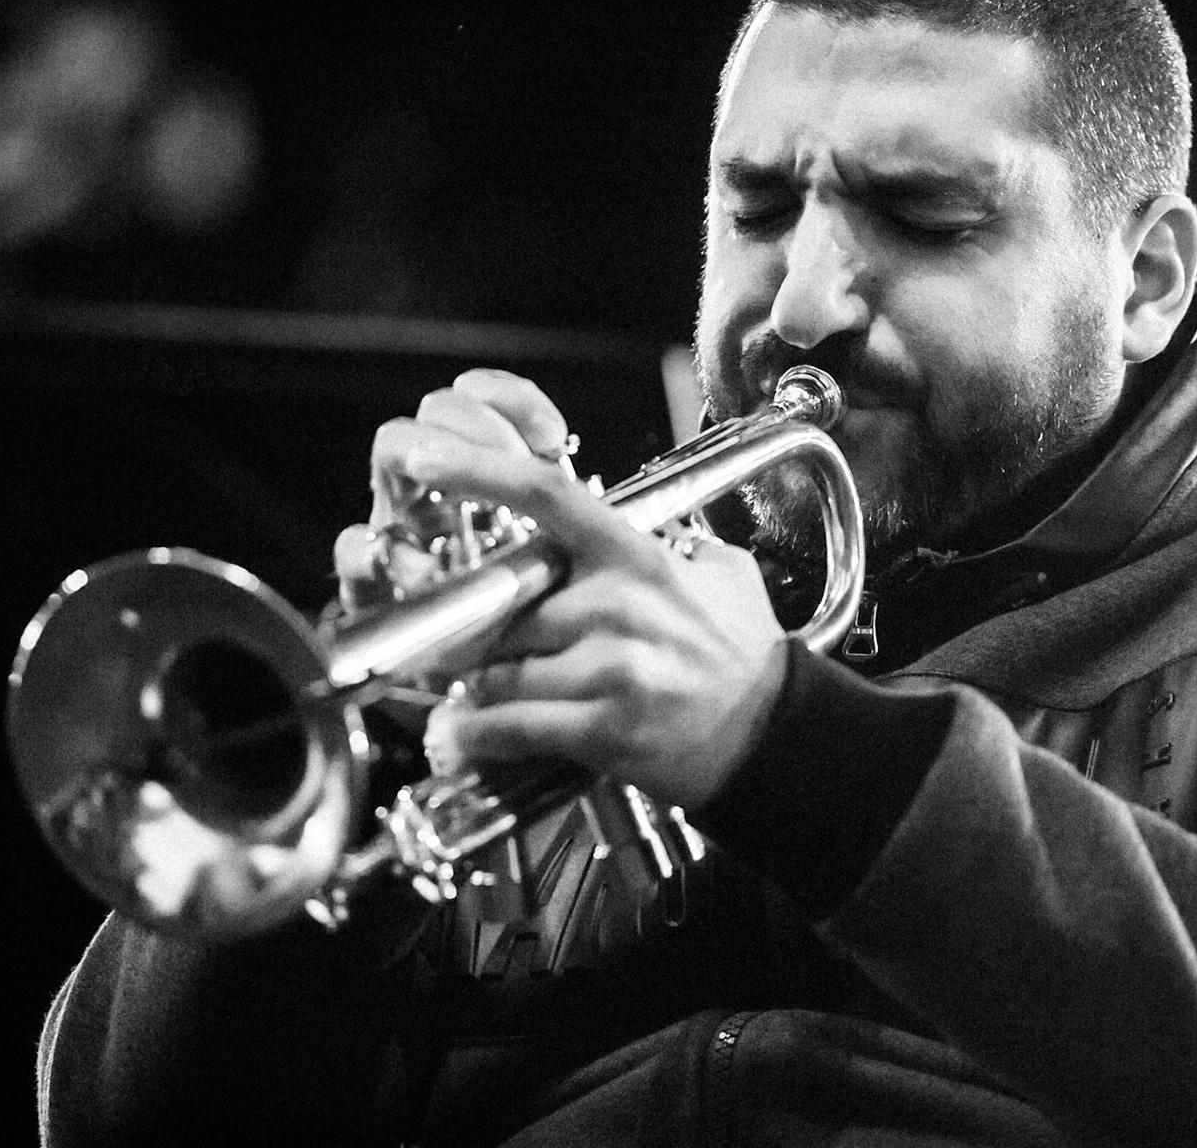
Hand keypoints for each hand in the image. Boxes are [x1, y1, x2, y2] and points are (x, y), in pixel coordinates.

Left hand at [341, 370, 790, 808]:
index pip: (545, 494)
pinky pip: (512, 727)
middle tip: (437, 644)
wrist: (771, 734)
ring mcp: (612, 668)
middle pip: (499, 604)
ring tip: (452, 700)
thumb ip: (665, 540)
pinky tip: (458, 738)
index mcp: (636, 556)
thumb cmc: (739, 654)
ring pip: (497, 670)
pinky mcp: (605, 728)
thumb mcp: (716, 572)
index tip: (425, 457)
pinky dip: (473, 736)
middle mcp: (619, 605)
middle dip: (461, 632)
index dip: (477, 469)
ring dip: (466, 689)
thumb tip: (630, 514)